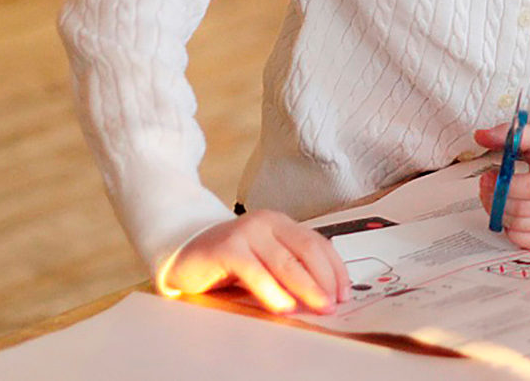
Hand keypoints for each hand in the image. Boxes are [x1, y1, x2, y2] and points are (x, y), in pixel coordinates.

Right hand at [165, 210, 349, 313]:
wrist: (183, 250)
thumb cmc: (226, 260)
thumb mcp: (264, 260)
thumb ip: (288, 268)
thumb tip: (322, 295)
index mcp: (282, 224)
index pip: (319, 243)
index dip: (335, 268)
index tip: (345, 292)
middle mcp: (267, 223)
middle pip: (307, 250)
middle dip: (325, 279)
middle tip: (335, 303)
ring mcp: (246, 233)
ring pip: (285, 261)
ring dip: (306, 287)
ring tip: (319, 306)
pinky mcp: (226, 248)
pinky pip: (255, 270)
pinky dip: (272, 290)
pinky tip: (284, 305)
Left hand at [475, 123, 529, 250]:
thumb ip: (511, 134)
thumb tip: (481, 136)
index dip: (507, 186)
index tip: (489, 176)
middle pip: (524, 210)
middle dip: (496, 199)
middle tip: (486, 184)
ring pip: (522, 227)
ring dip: (499, 214)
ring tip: (495, 196)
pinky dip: (512, 231)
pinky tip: (509, 214)